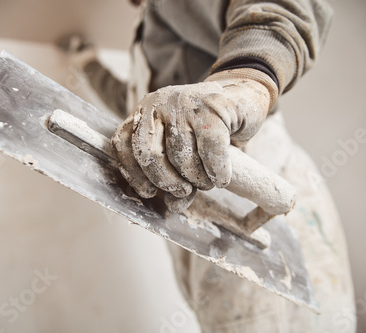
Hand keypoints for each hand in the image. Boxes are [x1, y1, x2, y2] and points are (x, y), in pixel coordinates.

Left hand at [111, 68, 277, 210]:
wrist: (242, 100)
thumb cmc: (208, 130)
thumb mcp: (181, 148)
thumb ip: (172, 174)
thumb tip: (171, 207)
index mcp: (143, 113)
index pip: (123, 144)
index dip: (133, 174)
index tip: (148, 192)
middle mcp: (158, 103)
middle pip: (150, 155)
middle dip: (167, 182)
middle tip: (184, 190)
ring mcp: (184, 102)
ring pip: (182, 156)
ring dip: (198, 179)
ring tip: (208, 180)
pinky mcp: (213, 107)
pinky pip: (210, 151)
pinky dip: (217, 172)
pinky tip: (222, 178)